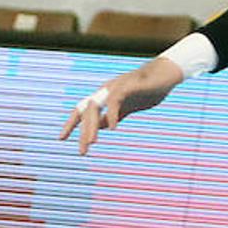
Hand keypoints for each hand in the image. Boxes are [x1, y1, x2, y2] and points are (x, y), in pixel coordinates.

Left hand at [58, 57, 183, 154]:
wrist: (165, 74)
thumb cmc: (147, 90)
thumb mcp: (127, 106)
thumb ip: (114, 114)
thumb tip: (101, 126)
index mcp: (104, 96)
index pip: (82, 110)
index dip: (71, 124)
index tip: (62, 138)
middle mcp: (105, 90)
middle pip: (86, 111)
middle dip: (81, 131)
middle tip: (82, 152)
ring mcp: (115, 87)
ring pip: (96, 106)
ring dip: (92, 126)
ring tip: (92, 143)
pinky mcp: (128, 86)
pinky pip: (115, 100)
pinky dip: (112, 114)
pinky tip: (113, 128)